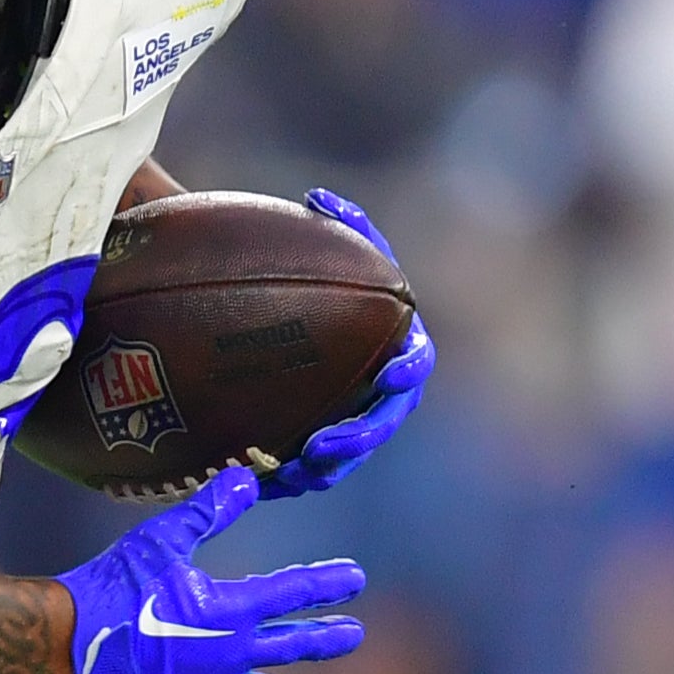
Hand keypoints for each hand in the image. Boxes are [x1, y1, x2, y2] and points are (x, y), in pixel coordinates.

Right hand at [56, 465, 365, 673]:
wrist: (70, 641)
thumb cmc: (114, 585)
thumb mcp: (161, 539)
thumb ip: (208, 512)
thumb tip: (246, 479)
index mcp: (230, 608)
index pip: (291, 593)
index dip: (325, 583)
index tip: (355, 579)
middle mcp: (230, 653)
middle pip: (292, 646)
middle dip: (326, 639)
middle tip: (354, 636)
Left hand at [257, 188, 428, 500]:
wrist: (283, 314)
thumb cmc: (318, 276)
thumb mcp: (328, 244)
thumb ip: (336, 224)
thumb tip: (318, 198)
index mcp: (398, 346)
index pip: (416, 361)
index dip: (408, 371)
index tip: (387, 373)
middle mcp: (381, 391)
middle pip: (382, 422)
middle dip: (359, 437)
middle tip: (324, 443)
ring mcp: (351, 423)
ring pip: (345, 457)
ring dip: (325, 467)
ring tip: (293, 470)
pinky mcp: (316, 448)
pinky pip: (305, 471)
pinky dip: (287, 476)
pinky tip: (257, 475)